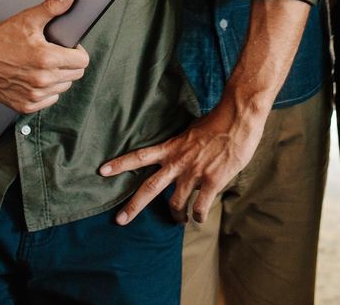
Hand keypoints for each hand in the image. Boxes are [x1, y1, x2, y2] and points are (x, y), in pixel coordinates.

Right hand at [0, 0, 89, 113]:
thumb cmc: (1, 37)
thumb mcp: (28, 19)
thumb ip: (52, 7)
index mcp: (47, 59)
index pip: (82, 62)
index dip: (78, 52)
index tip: (68, 48)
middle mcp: (42, 80)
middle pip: (75, 75)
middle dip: (69, 64)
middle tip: (55, 54)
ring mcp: (34, 95)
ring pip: (62, 88)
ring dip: (58, 77)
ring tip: (43, 66)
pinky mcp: (25, 105)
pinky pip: (49, 100)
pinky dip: (46, 91)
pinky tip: (34, 78)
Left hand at [98, 96, 266, 224]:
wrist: (238, 118)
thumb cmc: (218, 121)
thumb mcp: (192, 131)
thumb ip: (183, 145)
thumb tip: (181, 152)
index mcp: (172, 148)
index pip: (140, 156)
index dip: (120, 164)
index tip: (102, 171)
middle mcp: (178, 163)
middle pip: (150, 188)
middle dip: (133, 206)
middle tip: (119, 220)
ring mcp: (194, 174)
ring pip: (176, 204)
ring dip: (176, 216)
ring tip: (178, 221)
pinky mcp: (212, 182)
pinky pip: (200, 208)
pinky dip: (198, 217)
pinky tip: (199, 218)